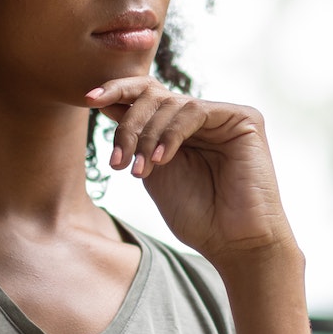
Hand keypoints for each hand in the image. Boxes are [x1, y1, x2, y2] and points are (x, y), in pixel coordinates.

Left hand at [85, 77, 294, 264]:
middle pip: (155, 96)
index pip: (147, 96)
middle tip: (117, 161)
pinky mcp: (244, 119)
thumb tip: (105, 102)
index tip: (87, 101)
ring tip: (139, 171)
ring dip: (147, 137)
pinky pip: (195, 111)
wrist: (233, 242)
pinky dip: (172, 134)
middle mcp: (203, 117)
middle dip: (129, 125)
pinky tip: (162, 160)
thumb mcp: (153, 171)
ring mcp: (224, 116)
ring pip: (171, 104)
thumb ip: (137, 138)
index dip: (117, 91)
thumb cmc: (197, 215)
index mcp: (181, 127)